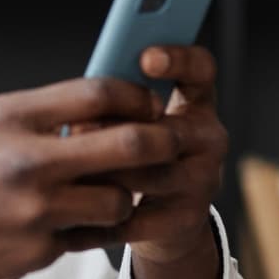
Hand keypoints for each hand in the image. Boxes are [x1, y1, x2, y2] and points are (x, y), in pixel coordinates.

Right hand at [0, 75, 192, 278]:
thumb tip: (64, 109)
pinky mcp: (36, 252)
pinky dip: (85, 230)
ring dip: (123, 196)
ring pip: (119, 200)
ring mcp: (35, 211)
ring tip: (108, 192)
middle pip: (131, 143)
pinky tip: (68, 223)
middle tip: (166, 144)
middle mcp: (28, 161)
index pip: (97, 93)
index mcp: (8, 118)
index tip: (145, 101)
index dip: (134, 95)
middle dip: (160, 142)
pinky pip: (85, 238)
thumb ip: (18, 115)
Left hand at [69, 45, 228, 278]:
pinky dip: (102, 217)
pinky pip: (141, 216)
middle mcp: (208, 137)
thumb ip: (109, 110)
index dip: (178, 59)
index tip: (146, 57)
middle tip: (78, 133)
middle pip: (168, 129)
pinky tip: (75, 215)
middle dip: (119, 133)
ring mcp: (204, 179)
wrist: (154, 221)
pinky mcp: (188, 218)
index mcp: (195, 102)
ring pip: (152, 173)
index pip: (200, 69)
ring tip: (70, 174)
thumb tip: (78, 118)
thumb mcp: (121, 123)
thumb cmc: (126, 158)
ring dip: (108, 175)